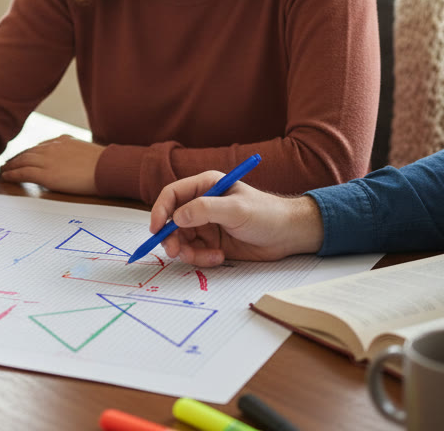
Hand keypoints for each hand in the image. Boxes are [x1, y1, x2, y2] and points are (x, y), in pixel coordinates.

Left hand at [0, 135, 103, 195]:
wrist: (107, 168)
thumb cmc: (104, 164)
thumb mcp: (88, 151)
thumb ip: (76, 152)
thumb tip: (74, 159)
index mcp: (63, 141)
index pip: (40, 146)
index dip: (29, 152)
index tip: (23, 156)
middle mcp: (52, 147)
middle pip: (28, 152)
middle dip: (16, 158)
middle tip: (7, 163)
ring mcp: (48, 160)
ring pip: (22, 160)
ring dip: (11, 165)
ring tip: (4, 170)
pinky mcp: (46, 174)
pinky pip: (23, 173)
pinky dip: (12, 174)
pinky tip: (6, 176)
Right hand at [148, 171, 325, 266]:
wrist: (288, 235)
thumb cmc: (266, 214)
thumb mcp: (236, 209)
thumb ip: (205, 210)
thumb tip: (176, 217)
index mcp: (206, 186)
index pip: (172, 195)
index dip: (160, 210)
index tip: (155, 229)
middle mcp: (202, 204)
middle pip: (171, 221)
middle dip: (171, 237)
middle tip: (177, 252)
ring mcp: (206, 224)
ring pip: (181, 240)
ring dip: (188, 251)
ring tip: (208, 256)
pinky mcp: (211, 242)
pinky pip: (195, 252)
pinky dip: (202, 258)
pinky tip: (219, 257)